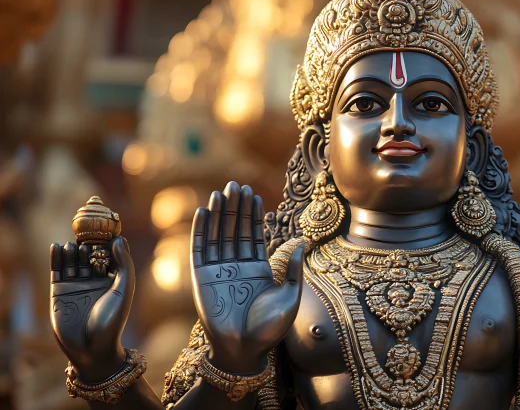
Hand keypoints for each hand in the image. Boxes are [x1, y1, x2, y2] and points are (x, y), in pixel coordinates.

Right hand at [50, 237, 133, 381]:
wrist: (92, 348)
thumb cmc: (113, 320)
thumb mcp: (124, 289)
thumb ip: (124, 264)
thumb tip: (119, 239)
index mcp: (113, 279)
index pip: (109, 254)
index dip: (108, 242)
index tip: (106, 229)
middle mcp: (94, 280)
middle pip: (89, 255)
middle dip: (88, 245)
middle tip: (86, 238)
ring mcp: (76, 285)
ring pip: (73, 261)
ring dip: (73, 251)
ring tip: (74, 247)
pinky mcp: (59, 292)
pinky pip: (57, 270)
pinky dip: (56, 258)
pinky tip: (57, 247)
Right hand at [191, 182, 303, 373]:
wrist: (244, 350)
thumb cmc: (270, 329)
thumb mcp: (290, 296)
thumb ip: (294, 269)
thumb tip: (303, 243)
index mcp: (258, 270)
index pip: (254, 236)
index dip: (253, 215)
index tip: (253, 194)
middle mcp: (238, 267)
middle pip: (235, 230)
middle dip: (235, 208)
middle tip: (236, 184)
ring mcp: (219, 272)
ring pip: (218, 235)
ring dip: (218, 214)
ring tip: (221, 192)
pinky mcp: (201, 278)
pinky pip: (200, 250)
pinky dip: (200, 230)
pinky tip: (203, 212)